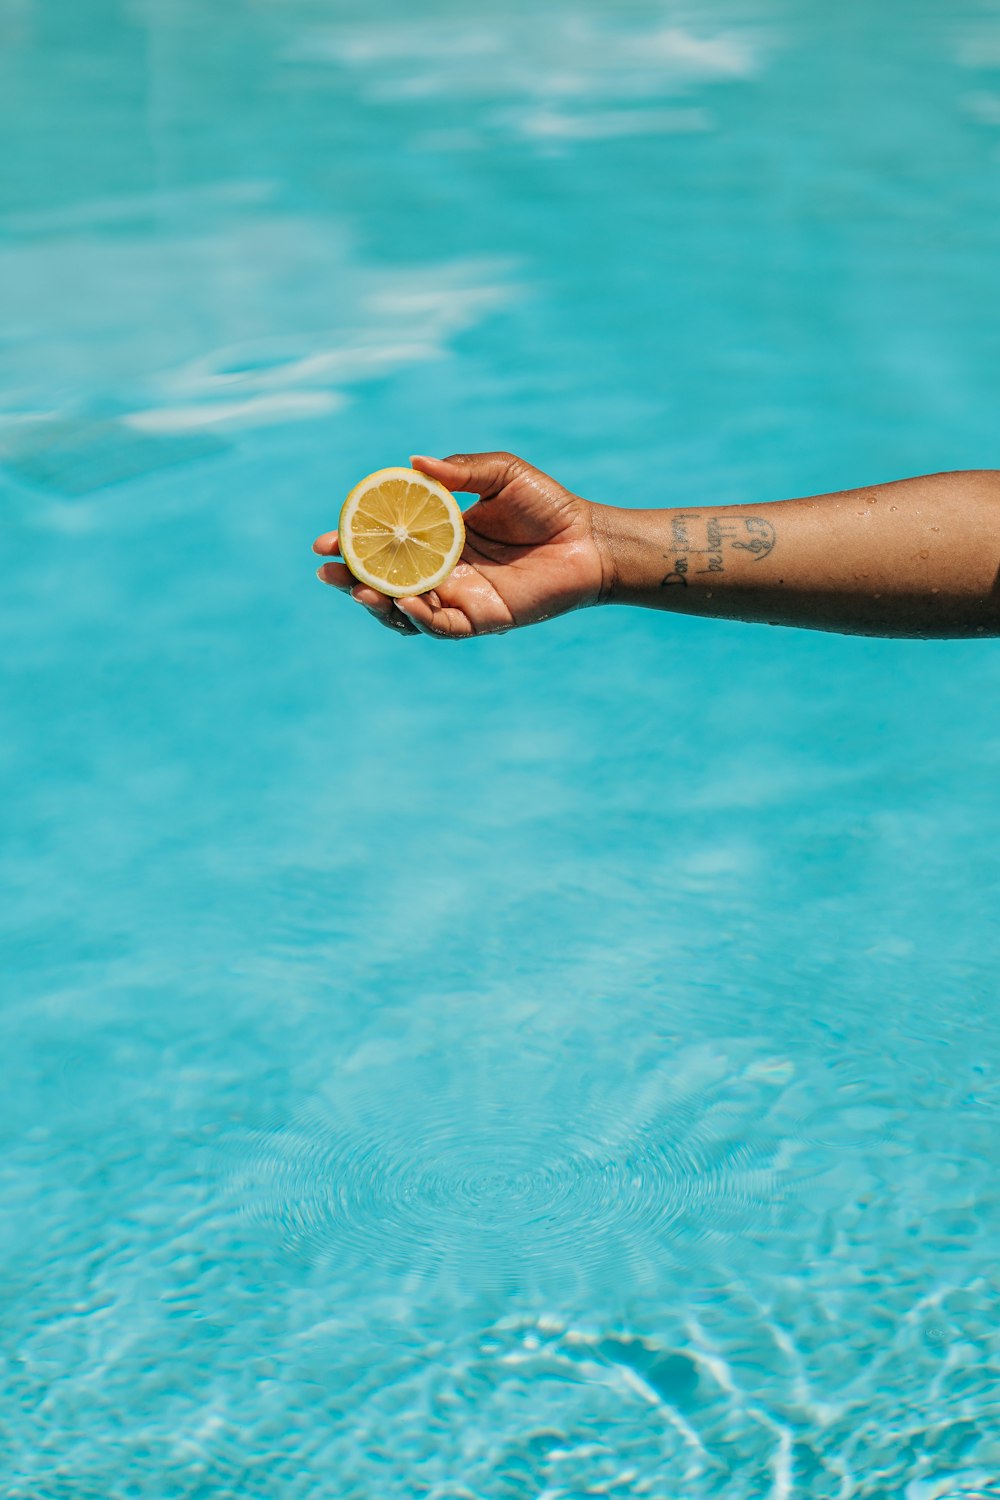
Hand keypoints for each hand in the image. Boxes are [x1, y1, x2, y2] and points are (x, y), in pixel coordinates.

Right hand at [313, 452, 610, 638]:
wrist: (589, 540)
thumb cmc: (548, 505)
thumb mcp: (501, 474)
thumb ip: (460, 471)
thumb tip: (413, 463)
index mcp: (438, 535)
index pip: (384, 542)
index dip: (351, 543)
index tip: (323, 541)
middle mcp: (441, 569)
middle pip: (383, 580)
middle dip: (350, 578)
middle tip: (328, 572)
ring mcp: (458, 597)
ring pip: (403, 610)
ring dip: (377, 602)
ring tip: (361, 588)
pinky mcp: (480, 620)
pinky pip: (439, 626)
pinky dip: (418, 617)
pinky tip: (403, 601)